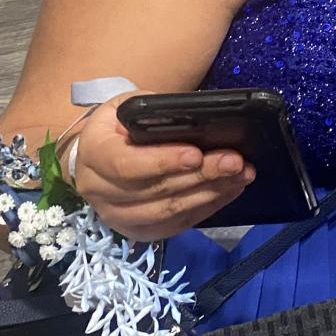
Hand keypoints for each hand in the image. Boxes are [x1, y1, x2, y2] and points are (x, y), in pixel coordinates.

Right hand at [69, 93, 255, 240]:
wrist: (97, 154)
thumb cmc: (119, 125)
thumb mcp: (129, 106)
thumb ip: (155, 113)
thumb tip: (197, 121)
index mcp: (94, 153)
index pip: (127, 164)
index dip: (163, 162)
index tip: (197, 154)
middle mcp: (99, 191)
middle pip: (155, 191)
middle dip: (201, 175)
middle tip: (236, 162)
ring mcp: (116, 216)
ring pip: (168, 212)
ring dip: (210, 193)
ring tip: (241, 175)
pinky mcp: (137, 230)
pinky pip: (175, 225)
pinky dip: (207, 208)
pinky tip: (230, 190)